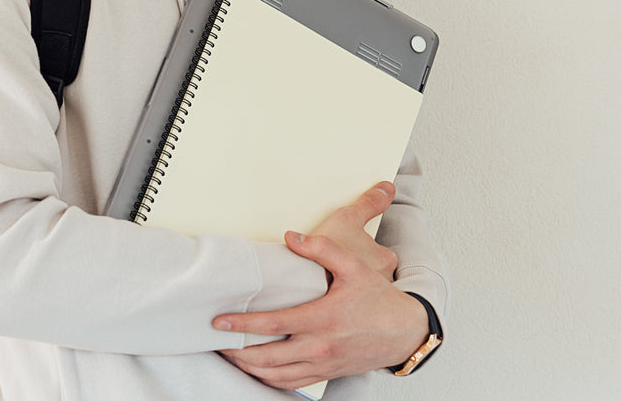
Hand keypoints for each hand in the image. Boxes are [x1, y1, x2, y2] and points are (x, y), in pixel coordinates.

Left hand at [210, 190, 427, 390]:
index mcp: (323, 319)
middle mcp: (320, 347)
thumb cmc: (379, 299)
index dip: (242, 324)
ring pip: (276, 376)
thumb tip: (290, 237)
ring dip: (248, 368)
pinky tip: (256, 370)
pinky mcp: (327, 374)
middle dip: (236, 351)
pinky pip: (291, 383)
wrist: (405, 332)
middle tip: (215, 341)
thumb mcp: (354, 267)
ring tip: (229, 354)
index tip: (219, 321)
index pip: (273, 325)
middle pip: (267, 357)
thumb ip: (322, 249)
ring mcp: (323, 365)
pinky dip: (268, 380)